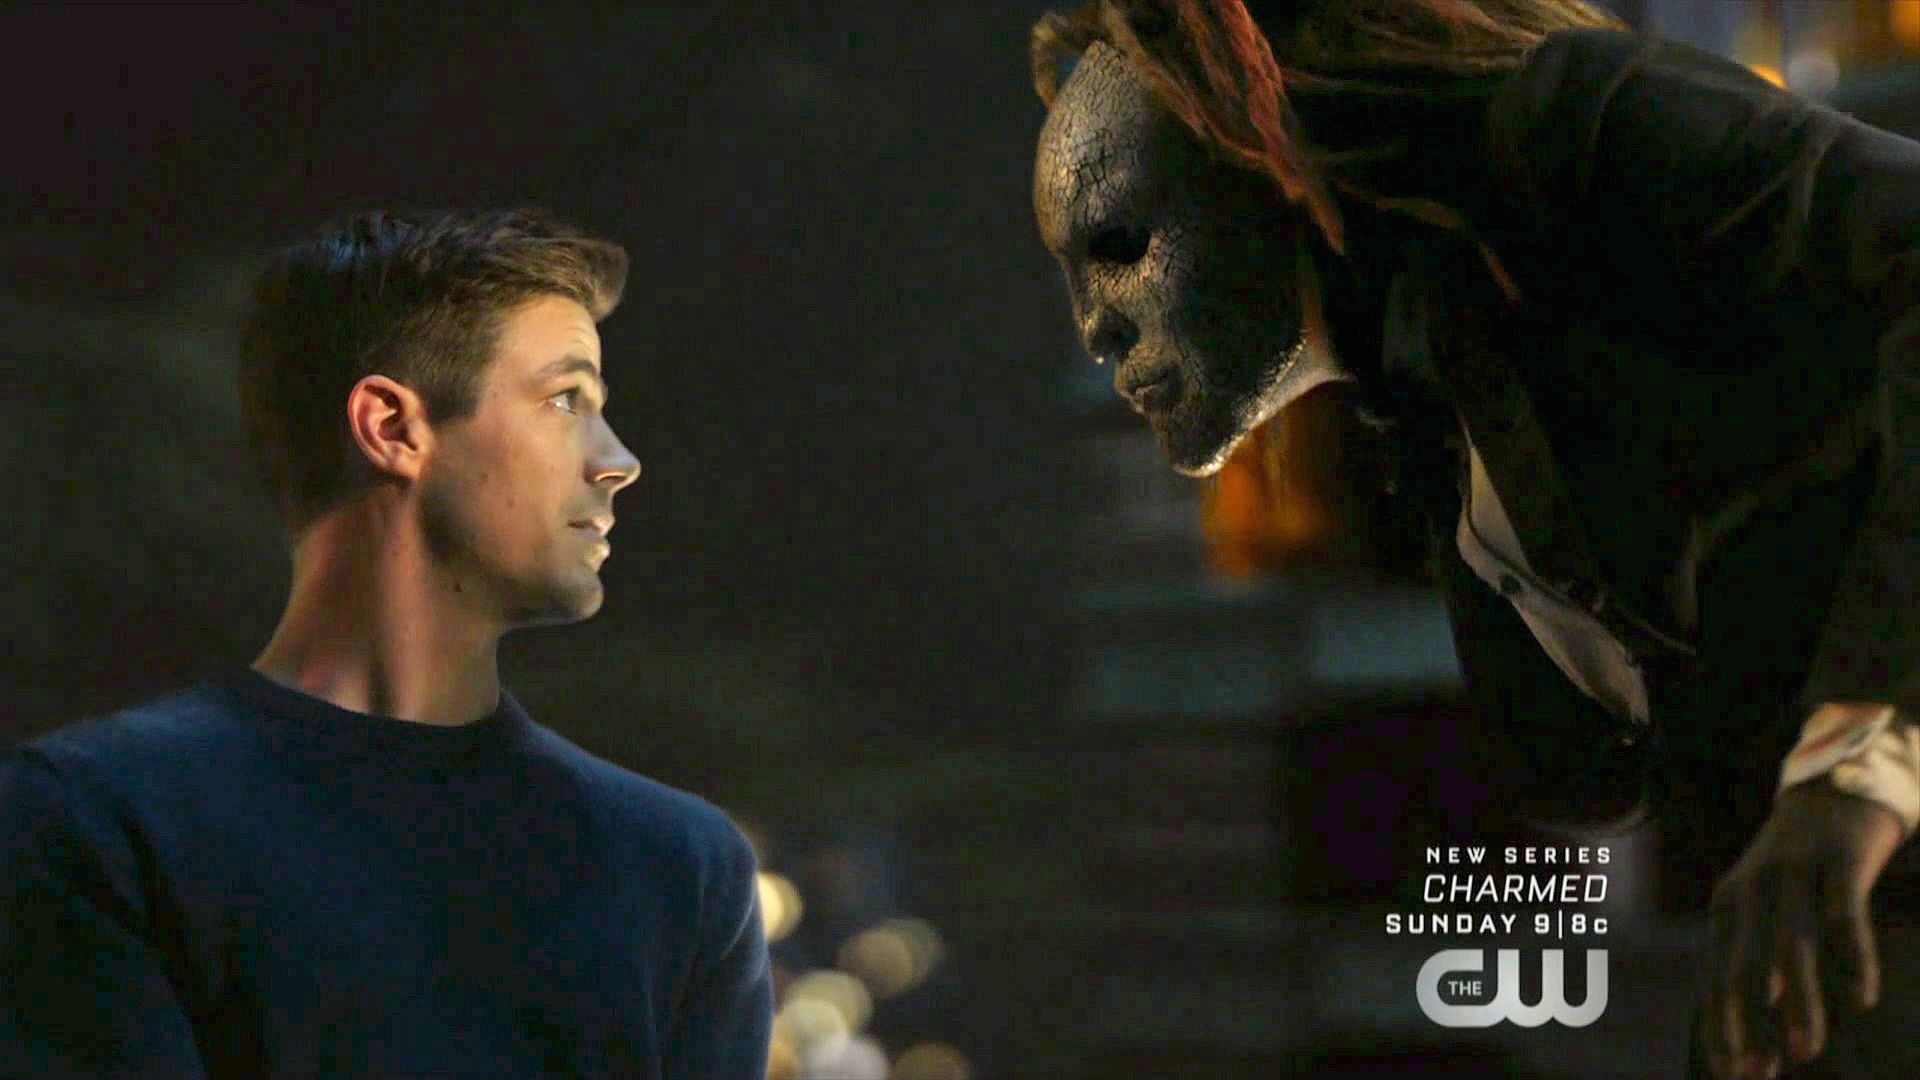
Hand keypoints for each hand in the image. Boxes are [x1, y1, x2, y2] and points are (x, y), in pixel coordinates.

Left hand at [1702, 780, 1903, 1078]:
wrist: (1834, 791)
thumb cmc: (1799, 868)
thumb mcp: (1768, 912)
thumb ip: (1762, 963)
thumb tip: (1764, 1025)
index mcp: (1728, 906)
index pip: (1717, 975)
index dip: (1722, 1026)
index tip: (1731, 1074)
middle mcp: (1752, 888)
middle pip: (1745, 964)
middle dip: (1750, 1023)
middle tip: (1758, 1075)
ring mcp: (1795, 872)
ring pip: (1792, 944)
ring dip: (1798, 1001)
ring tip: (1806, 1051)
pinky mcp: (1839, 861)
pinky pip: (1844, 914)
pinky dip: (1852, 958)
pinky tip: (1861, 998)